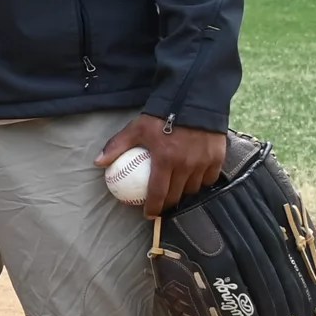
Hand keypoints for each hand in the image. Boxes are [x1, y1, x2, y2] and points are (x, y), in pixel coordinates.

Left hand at [100, 114, 224, 215]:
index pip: (158, 193)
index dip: (153, 208)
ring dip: (185, 193)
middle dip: (169, 204)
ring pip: (195, 188)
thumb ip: (117, 146)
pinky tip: (194, 180)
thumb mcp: (136, 129)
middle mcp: (186, 165)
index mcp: (165, 160)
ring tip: (177, 192)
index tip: (149, 215)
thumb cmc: (161, 115)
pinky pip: (210, 178)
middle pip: (178, 195)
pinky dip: (202, 182)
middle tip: (162, 205)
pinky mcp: (218, 158)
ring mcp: (204, 162)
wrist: (193, 99)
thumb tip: (98, 162)